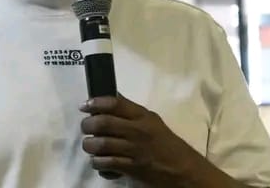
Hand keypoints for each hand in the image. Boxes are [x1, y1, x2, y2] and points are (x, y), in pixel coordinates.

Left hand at [79, 95, 219, 186]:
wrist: (184, 171)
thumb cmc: (167, 144)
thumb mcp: (153, 122)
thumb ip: (131, 112)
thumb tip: (110, 99)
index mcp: (143, 116)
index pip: (115, 103)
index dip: (96, 103)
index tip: (85, 106)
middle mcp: (137, 131)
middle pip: (103, 123)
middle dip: (88, 124)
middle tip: (86, 127)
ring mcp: (133, 150)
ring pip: (100, 144)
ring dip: (89, 145)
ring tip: (90, 145)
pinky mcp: (131, 168)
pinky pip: (106, 164)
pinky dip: (98, 163)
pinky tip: (99, 162)